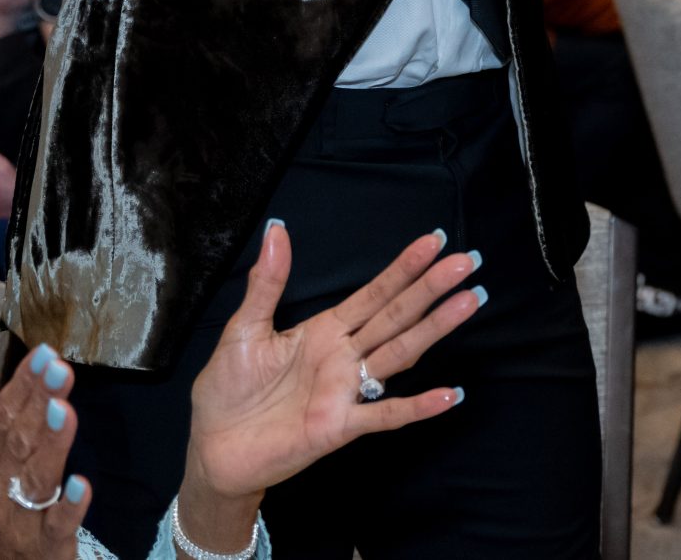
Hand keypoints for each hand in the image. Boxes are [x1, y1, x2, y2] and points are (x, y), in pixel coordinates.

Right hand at [0, 341, 89, 558]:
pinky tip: (82, 484)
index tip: (46, 352)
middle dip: (38, 404)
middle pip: (18, 441)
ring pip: (35, 479)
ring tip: (63, 411)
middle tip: (60, 368)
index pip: (0, 416)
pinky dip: (68, 507)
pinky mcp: (46, 546)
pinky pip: (57, 526)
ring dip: (50, 445)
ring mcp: (17, 519)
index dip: (23, 385)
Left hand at [178, 222, 481, 534]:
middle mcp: (344, 356)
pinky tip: (450, 394)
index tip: (433, 241)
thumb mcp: (243, 329)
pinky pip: (384, 416)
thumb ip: (267, 284)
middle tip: (466, 261)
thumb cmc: (227, 392)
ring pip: (399, 354)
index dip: (403, 268)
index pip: (373, 293)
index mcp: (325, 330)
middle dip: (430, 288)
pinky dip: (417, 406)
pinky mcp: (339, 427)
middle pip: (396, 316)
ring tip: (469, 302)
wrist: (212, 449)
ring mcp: (346, 391)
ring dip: (434, 329)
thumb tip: (276, 230)